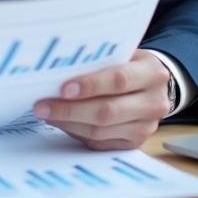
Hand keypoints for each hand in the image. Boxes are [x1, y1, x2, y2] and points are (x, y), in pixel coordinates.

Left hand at [32, 49, 171, 150]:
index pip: (119, 80)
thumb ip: (100, 59)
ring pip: (101, 131)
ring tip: (47, 113)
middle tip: (43, 105)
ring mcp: (146, 127)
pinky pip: (100, 143)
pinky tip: (61, 122)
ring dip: (69, 123)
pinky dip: (76, 132)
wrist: (154, 86)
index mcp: (152, 74)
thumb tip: (59, 68)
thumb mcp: (123, 53)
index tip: (63, 88)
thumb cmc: (130, 65)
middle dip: (71, 109)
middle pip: (108, 111)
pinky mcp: (134, 143)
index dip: (90, 85)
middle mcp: (154, 103)